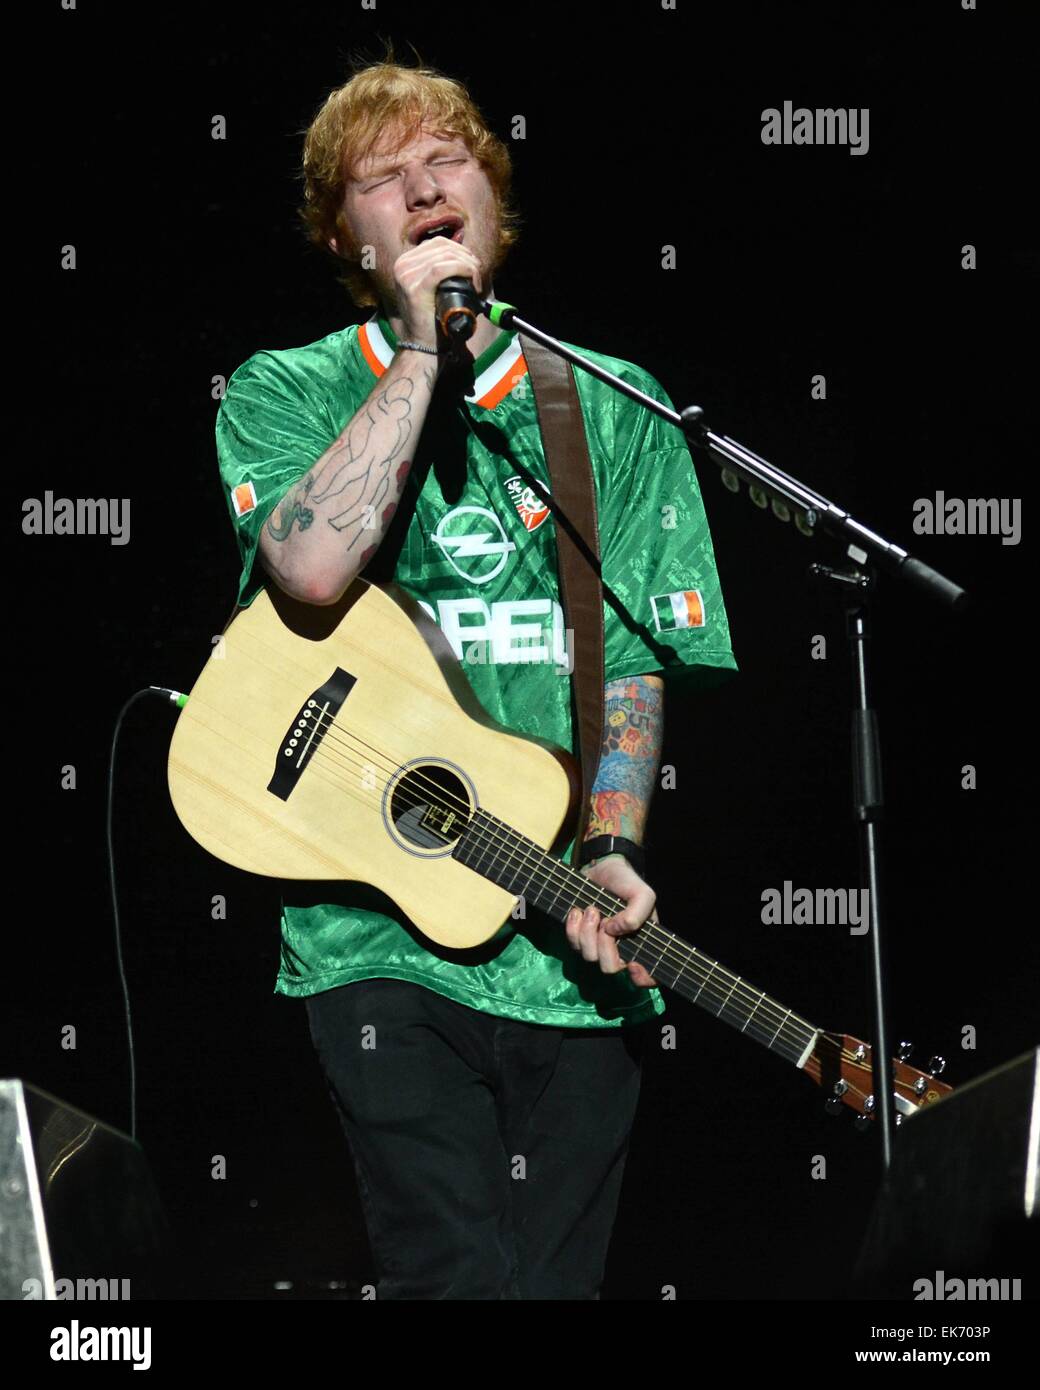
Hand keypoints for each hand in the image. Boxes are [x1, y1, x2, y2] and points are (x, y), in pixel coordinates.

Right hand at [393, 236, 483, 347]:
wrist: (423, 345)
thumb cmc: (433, 319)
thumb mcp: (433, 288)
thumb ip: (441, 270)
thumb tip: (466, 257)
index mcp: (406, 262)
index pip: (437, 243)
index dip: (460, 250)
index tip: (473, 266)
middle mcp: (403, 265)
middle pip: (442, 246)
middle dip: (467, 257)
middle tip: (478, 275)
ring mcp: (406, 275)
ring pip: (445, 255)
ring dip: (468, 265)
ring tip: (476, 282)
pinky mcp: (415, 287)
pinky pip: (441, 269)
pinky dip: (462, 270)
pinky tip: (472, 282)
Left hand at [564, 855, 657, 988]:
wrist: (600, 867)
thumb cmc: (626, 882)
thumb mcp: (643, 893)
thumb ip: (638, 913)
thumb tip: (615, 931)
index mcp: (640, 942)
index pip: (647, 976)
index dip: (642, 979)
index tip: (633, 965)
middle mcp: (620, 948)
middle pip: (610, 967)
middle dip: (604, 945)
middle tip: (604, 919)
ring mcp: (598, 943)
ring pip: (589, 956)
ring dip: (587, 932)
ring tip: (591, 909)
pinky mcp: (579, 936)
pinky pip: (572, 944)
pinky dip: (572, 928)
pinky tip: (577, 911)